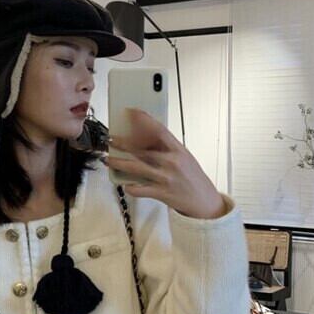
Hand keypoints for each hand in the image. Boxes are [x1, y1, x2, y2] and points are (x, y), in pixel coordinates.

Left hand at [105, 108, 227, 219]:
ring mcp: (165, 178)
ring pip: (136, 167)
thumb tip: (146, 139)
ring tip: (108, 159)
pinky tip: (124, 184)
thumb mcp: (184, 158)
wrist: (205, 200)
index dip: (143, 120)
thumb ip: (167, 149)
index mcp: (178, 150)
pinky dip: (130, 187)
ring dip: (119, 162)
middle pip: (142, 148)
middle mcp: (171, 162)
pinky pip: (140, 190)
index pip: (159, 130)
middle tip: (110, 138)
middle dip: (123, 143)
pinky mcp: (162, 193)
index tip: (131, 112)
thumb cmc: (193, 177)